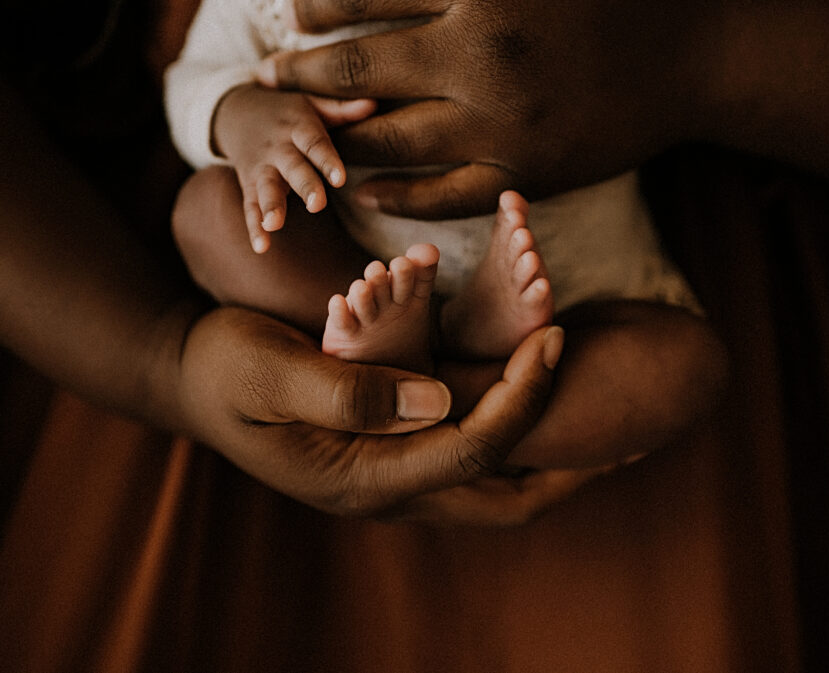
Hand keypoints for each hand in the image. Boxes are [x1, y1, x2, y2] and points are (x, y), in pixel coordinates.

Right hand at [178, 307, 596, 522]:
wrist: (190, 376)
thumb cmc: (223, 368)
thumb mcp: (268, 372)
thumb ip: (346, 391)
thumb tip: (438, 400)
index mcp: (362, 476)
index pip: (469, 448)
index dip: (520, 399)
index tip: (554, 340)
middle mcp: (388, 488)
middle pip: (501, 498)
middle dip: (566, 469)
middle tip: (625, 434)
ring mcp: (393, 474)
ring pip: (495, 485)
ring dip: (550, 459)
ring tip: (609, 429)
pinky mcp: (394, 449)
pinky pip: (473, 457)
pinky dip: (516, 438)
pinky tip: (542, 404)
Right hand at [213, 84, 374, 251]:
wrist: (236, 110)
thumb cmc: (289, 112)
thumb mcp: (313, 103)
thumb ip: (342, 109)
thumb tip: (374, 103)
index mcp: (299, 127)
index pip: (315, 143)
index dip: (327, 160)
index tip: (340, 178)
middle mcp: (278, 148)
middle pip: (292, 168)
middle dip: (304, 186)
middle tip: (316, 204)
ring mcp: (261, 168)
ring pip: (266, 188)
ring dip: (270, 206)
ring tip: (273, 225)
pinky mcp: (248, 185)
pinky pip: (249, 208)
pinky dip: (253, 228)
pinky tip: (262, 248)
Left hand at [259, 0, 711, 217]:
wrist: (697, 52)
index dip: (312, 4)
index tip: (291, 13)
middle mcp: (482, 55)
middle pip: (359, 69)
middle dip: (302, 72)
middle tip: (270, 76)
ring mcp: (504, 123)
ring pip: (391, 140)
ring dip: (338, 138)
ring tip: (306, 134)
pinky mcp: (528, 171)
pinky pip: (444, 195)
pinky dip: (399, 196)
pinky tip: (367, 190)